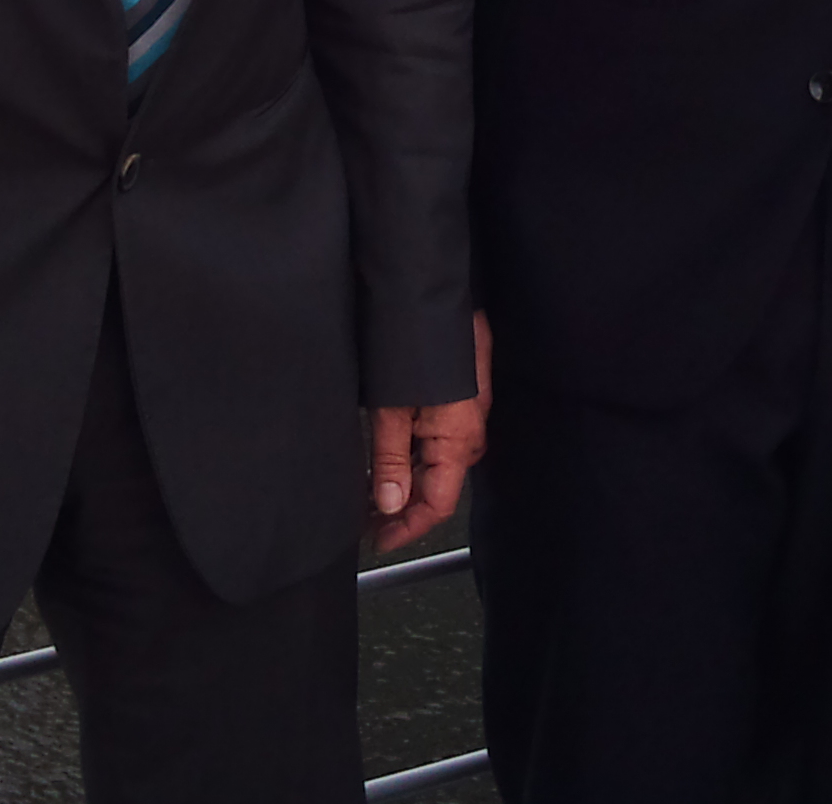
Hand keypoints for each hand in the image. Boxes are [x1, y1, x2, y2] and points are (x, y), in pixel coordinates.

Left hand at [369, 311, 491, 552]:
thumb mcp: (391, 408)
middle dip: (402, 508)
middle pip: (437, 487)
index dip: (408, 528)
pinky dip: (411, 456)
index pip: (438, 505)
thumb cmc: (413, 342)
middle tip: (363, 519)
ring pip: (435, 464)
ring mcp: (466, 414)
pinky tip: (385, 459)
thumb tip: (390, 505)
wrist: (431, 291)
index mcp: (457, 440)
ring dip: (404, 482)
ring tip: (366, 493)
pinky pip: (437, 440)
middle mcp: (468, 432)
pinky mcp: (458, 398)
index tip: (378, 540)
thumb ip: (390, 461)